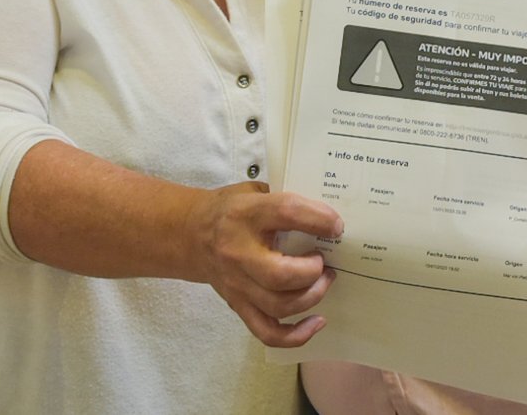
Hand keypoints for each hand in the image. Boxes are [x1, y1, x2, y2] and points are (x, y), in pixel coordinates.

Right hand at [189, 183, 342, 347]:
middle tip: (324, 261)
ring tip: (323, 280)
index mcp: (246, 215)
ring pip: (279, 306)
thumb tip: (327, 215)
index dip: (318, 219)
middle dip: (313, 271)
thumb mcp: (254, 191)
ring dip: (311, 296)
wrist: (190, 234)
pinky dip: (296, 335)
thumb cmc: (231, 210)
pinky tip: (317, 322)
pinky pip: (267, 332)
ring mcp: (237, 284)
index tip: (337, 226)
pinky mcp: (238, 305)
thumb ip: (285, 198)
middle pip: (281, 274)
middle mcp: (238, 252)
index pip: (286, 213)